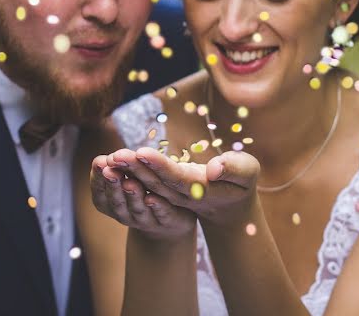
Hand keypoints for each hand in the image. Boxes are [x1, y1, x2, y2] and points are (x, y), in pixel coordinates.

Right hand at [90, 153, 195, 240]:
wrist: (171, 217)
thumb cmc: (143, 190)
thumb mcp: (128, 176)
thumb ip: (117, 168)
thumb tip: (103, 159)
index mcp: (113, 205)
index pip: (101, 195)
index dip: (98, 180)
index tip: (99, 163)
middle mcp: (127, 216)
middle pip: (118, 203)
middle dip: (113, 187)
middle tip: (110, 171)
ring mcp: (147, 221)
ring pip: (139, 210)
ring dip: (133, 196)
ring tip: (129, 182)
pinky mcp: (169, 220)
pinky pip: (163, 215)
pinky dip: (157, 208)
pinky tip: (153, 198)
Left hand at [104, 146, 260, 227]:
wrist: (232, 205)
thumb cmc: (242, 183)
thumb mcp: (246, 173)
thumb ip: (233, 169)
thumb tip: (212, 169)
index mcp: (199, 189)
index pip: (175, 177)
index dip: (158, 165)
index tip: (141, 152)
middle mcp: (182, 194)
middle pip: (156, 181)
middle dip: (136, 168)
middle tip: (116, 154)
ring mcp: (173, 194)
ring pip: (148, 182)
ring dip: (130, 171)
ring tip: (112, 156)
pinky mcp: (168, 190)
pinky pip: (147, 182)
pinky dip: (132, 174)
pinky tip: (116, 165)